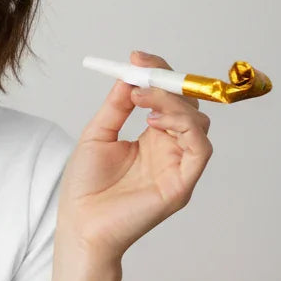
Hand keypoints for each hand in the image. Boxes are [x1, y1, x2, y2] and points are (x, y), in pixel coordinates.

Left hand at [57, 51, 213, 261]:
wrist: (79, 223)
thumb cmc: (85, 186)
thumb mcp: (97, 134)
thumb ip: (115, 106)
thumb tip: (129, 75)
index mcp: (151, 138)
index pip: (167, 99)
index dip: (158, 75)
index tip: (138, 57)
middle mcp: (169, 150)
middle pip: (188, 106)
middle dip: (168, 83)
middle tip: (143, 71)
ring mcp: (178, 167)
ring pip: (198, 123)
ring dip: (173, 103)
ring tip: (142, 98)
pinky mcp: (182, 184)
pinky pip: (200, 149)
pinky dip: (184, 127)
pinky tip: (155, 121)